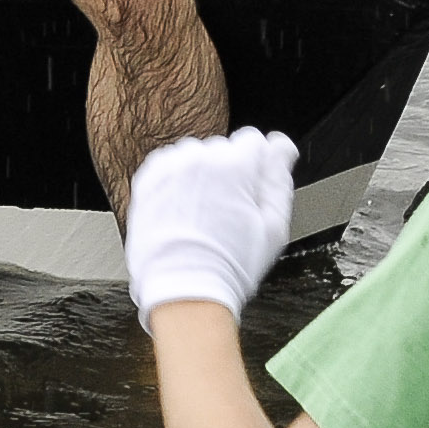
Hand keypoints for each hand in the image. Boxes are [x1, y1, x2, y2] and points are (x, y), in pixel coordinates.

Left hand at [123, 128, 299, 330]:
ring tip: (204, 215)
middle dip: (229, 172)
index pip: (253, 140)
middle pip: (223, 148)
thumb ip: (279, 177)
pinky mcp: (147, 178)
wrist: (183, 287)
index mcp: (234, 164)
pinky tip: (184, 212)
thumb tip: (282, 145)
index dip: (257, 167)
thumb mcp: (273, 225)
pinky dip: (177, 182)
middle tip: (228, 213)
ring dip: (201, 174)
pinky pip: (169, 166)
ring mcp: (168, 166)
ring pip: (195, 156)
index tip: (251, 192)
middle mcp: (198, 157)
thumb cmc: (231, 263)